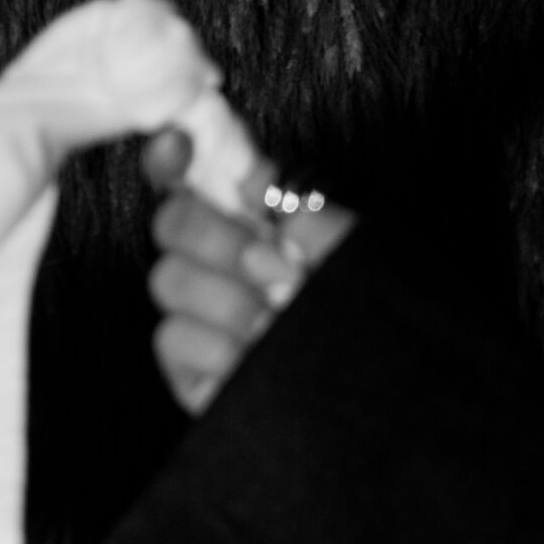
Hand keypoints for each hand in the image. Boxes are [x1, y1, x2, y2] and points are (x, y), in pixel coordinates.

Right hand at [139, 125, 355, 413]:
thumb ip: (301, 207)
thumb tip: (250, 177)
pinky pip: (172, 340)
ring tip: (276, 321)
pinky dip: (216, 346)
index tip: (178, 146)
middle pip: (169, 225)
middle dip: (217, 239)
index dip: (173, 156)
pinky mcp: (189, 374)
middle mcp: (221, 269)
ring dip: (229, 299)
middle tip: (270, 265)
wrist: (375, 397)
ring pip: (168, 281)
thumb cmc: (370, 325)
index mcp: (255, 229)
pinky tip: (253, 358)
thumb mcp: (348, 252)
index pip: (193, 178)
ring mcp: (201, 321)